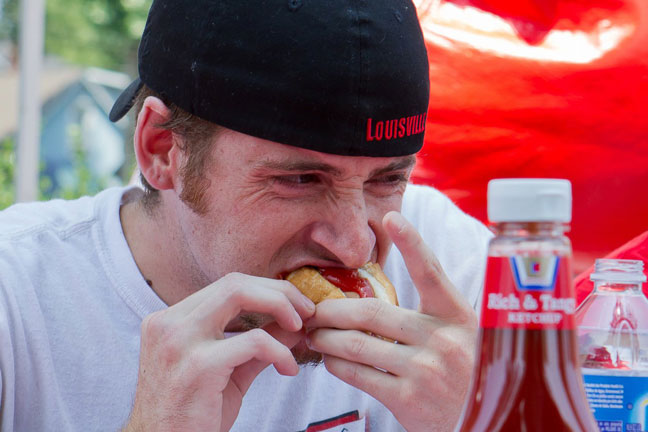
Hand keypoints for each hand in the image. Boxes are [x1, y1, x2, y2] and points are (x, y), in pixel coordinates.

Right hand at [123, 273, 314, 431]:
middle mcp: (168, 323)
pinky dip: (280, 351)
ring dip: (281, 307)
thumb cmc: (193, 416)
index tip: (294, 307)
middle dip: (278, 291)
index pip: (226, 286)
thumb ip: (258, 344)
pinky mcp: (197, 365)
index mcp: (170, 321)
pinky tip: (288, 369)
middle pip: (234, 282)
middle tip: (306, 311)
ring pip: (239, 295)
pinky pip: (253, 341)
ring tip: (301, 328)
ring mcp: (179, 342)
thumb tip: (294, 323)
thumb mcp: (229, 372)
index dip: (266, 290)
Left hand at [304, 211, 477, 431]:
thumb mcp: (461, 337)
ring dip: (326, 338)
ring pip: (358, 344)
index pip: (432, 273)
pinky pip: (360, 375)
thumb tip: (378, 295)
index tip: (391, 217)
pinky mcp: (410, 400)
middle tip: (312, 309)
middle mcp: (445, 340)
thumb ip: (431, 314)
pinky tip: (330, 360)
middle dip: (333, 310)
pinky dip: (337, 365)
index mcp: (459, 317)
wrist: (481, 423)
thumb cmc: (465, 375)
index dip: (412, 243)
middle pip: (373, 312)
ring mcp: (427, 371)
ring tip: (313, 335)